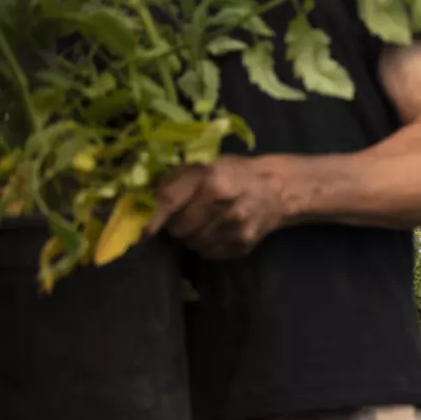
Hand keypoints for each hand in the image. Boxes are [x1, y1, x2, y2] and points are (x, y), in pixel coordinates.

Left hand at [150, 155, 298, 258]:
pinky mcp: (243, 243)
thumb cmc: (234, 174)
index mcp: (210, 178)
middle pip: (178, 228)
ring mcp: (234, 226)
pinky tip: (216, 232)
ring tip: (203, 224)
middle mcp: (222, 202)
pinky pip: (209, 253)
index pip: (169, 202)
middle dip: (176, 226)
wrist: (277, 189)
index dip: (152, 219)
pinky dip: (206, 245)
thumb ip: (176, 182)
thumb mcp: (205, 166)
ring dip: (191, 237)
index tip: (143, 232)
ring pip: (192, 244)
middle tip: (185, 218)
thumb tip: (146, 205)